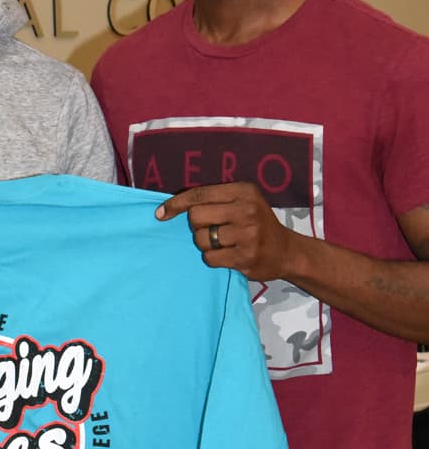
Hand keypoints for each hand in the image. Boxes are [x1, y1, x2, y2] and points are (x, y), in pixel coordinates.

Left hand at [155, 181, 297, 281]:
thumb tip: (172, 206)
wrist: (287, 251)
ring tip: (223, 243)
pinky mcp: (245, 257)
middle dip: (197, 226)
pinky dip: (212, 258)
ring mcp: (247, 234)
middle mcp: (246, 210)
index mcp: (243, 191)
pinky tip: (228, 255)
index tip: (160, 213)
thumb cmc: (257, 224)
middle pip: (195, 217)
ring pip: (201, 239)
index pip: (199, 195)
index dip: (176, 204)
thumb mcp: (243, 201)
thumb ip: (215, 199)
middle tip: (213, 230)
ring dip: (206, 244)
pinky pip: (210, 258)